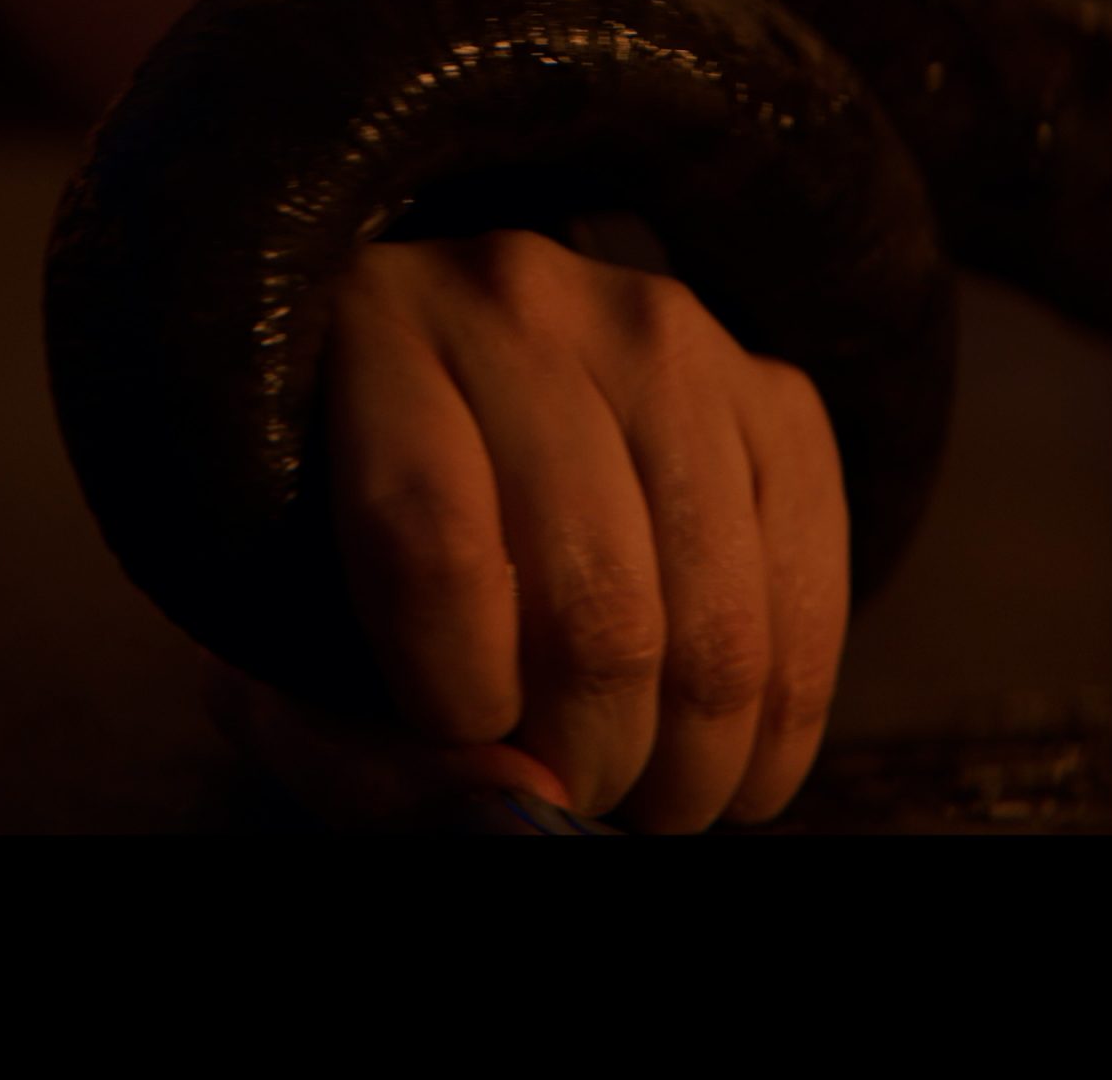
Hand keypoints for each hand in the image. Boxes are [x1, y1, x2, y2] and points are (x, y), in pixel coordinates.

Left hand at [233, 227, 850, 832]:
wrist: (460, 385)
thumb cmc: (361, 527)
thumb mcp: (300, 628)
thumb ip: (367, 746)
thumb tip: (529, 802)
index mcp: (371, 337)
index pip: (433, 547)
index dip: (458, 697)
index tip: (465, 748)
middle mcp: (525, 309)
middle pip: (595, 601)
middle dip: (595, 756)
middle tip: (576, 797)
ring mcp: (671, 340)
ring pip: (715, 619)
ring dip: (693, 760)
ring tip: (649, 800)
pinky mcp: (775, 391)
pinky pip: (812, 593)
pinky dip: (783, 721)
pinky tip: (739, 772)